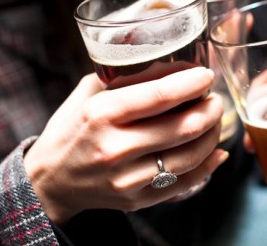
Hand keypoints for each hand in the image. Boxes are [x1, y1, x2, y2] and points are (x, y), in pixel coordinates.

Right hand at [24, 67, 226, 224]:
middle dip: (210, 108)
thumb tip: (173, 66)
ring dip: (213, 134)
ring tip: (214, 120)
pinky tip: (216, 151)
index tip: (206, 75)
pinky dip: (208, 165)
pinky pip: (185, 183)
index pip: (161, 96)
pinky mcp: (137, 200)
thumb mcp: (89, 92)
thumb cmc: (72, 128)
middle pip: (184, 126)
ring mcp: (127, 178)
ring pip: (191, 156)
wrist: (50, 180)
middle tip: (214, 98)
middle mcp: (115, 148)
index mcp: (101, 114)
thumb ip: (126, 77)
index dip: (193, 83)